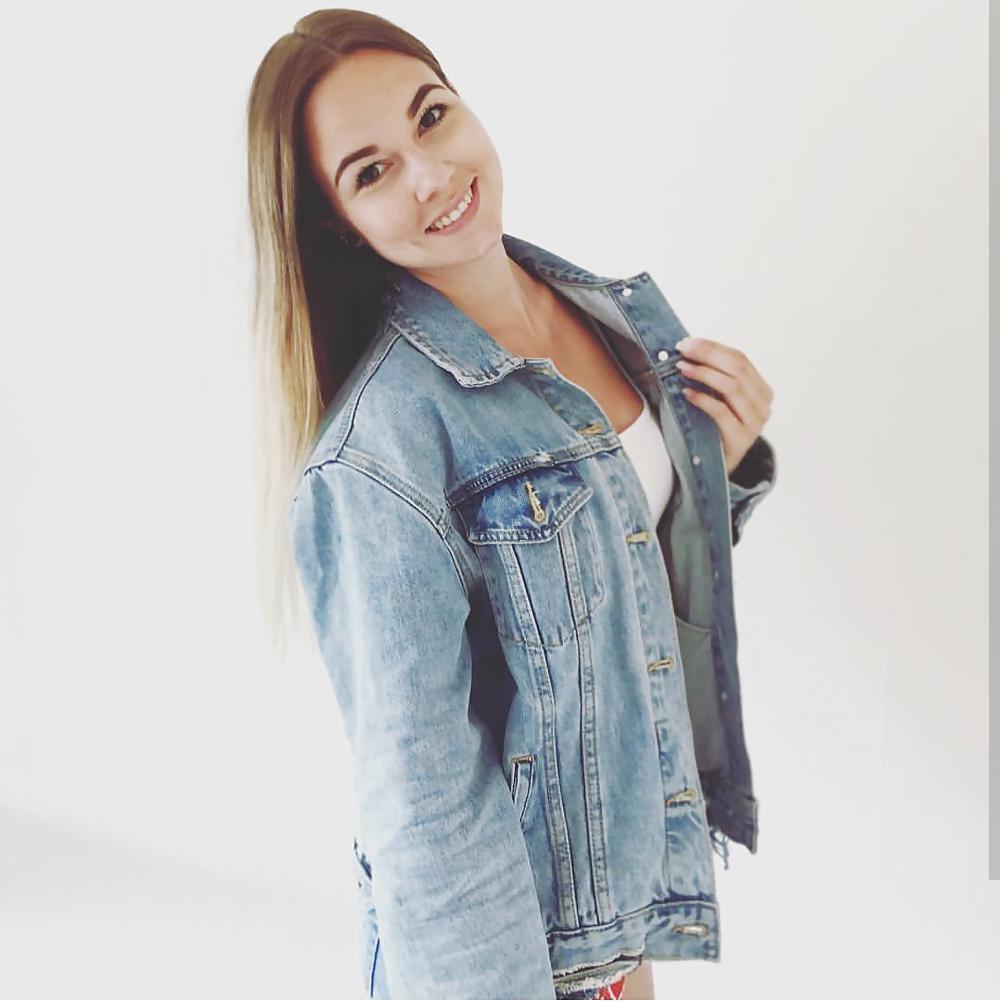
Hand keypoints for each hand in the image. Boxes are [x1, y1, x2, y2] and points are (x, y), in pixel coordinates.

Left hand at [674, 336, 773, 476]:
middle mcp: (764, 404)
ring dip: (704, 373)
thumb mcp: (718, 399)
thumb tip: (687, 348)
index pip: (739, 359)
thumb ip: (713, 376)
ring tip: (681, 368)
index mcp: (761, 389)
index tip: (687, 342)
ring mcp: (755, 422)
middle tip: (682, 350)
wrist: (717, 468)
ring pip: (732, 387)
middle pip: (737, 369)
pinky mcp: (742, 438)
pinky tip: (685, 392)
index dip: (713, 347)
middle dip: (707, 355)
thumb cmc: (714, 428)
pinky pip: (722, 412)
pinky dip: (702, 399)